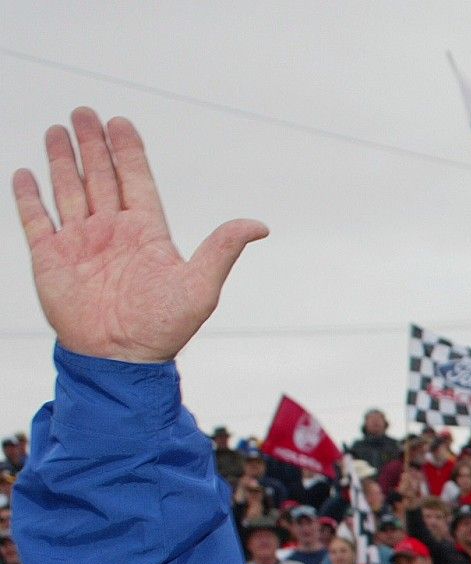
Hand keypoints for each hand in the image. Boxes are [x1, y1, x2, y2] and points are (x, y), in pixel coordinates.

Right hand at [13, 110, 266, 362]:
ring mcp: (80, 243)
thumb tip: (259, 225)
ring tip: (59, 130)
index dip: (127, 151)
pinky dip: (30, 197)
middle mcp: (112, 232)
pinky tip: (25, 173)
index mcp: (146, 233)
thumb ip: (222, 249)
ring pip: (69, 190)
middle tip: (84, 113)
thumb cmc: (163, 329)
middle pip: (101, 177)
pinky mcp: (51, 259)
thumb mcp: (200, 286)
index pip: (135, 180)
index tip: (120, 123)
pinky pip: (37, 220)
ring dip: (63, 160)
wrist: (121, 359)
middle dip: (93, 144)